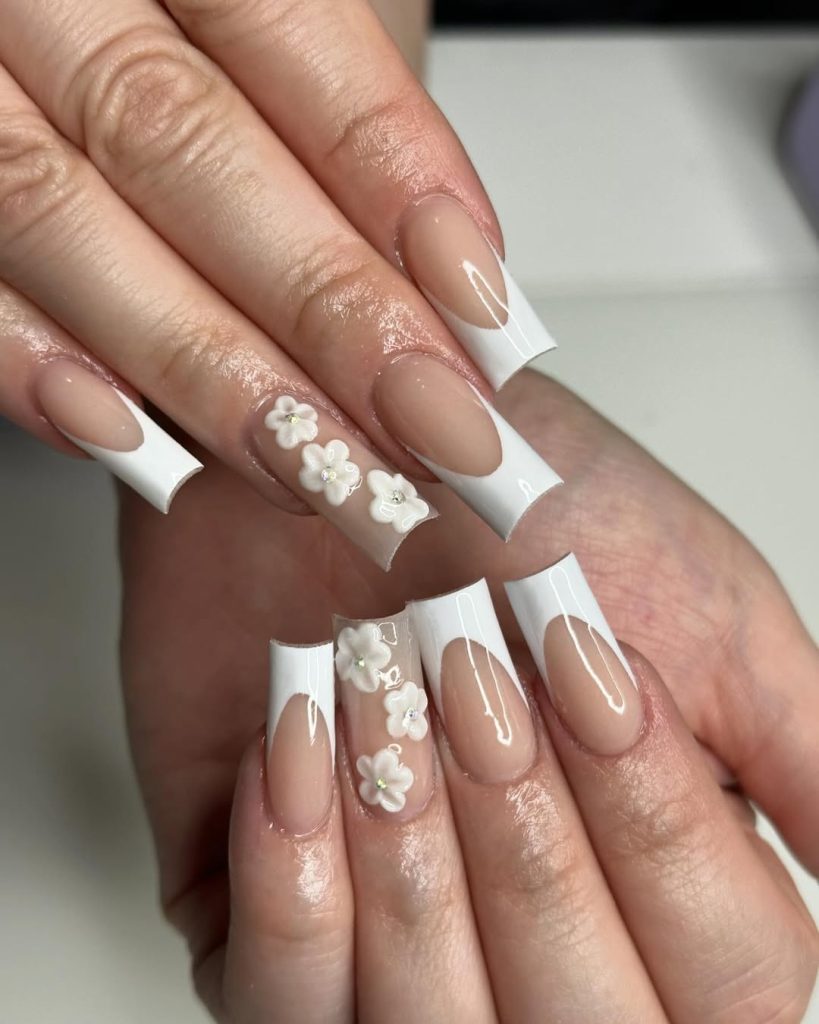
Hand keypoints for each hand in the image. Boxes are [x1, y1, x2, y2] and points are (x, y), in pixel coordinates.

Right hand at [0, 0, 556, 565]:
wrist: (29, 13)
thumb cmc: (165, 24)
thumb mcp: (257, 17)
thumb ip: (336, 120)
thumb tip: (451, 278)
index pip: (286, 33)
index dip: (389, 173)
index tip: (478, 304)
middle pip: (183, 144)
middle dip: (325, 308)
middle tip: (434, 429)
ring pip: (59, 215)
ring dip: (206, 370)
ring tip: (322, 469)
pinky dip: (30, 359)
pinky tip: (133, 440)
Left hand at [120, 371, 818, 1020]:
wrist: (366, 461)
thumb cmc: (534, 522)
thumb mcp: (715, 617)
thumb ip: (799, 758)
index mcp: (672, 901)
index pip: (727, 977)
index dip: (660, 832)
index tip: (589, 670)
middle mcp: (547, 957)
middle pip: (578, 1020)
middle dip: (524, 830)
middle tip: (475, 671)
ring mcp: (404, 965)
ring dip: (409, 839)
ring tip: (384, 680)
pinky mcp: (272, 939)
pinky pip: (284, 994)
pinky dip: (293, 867)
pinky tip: (301, 736)